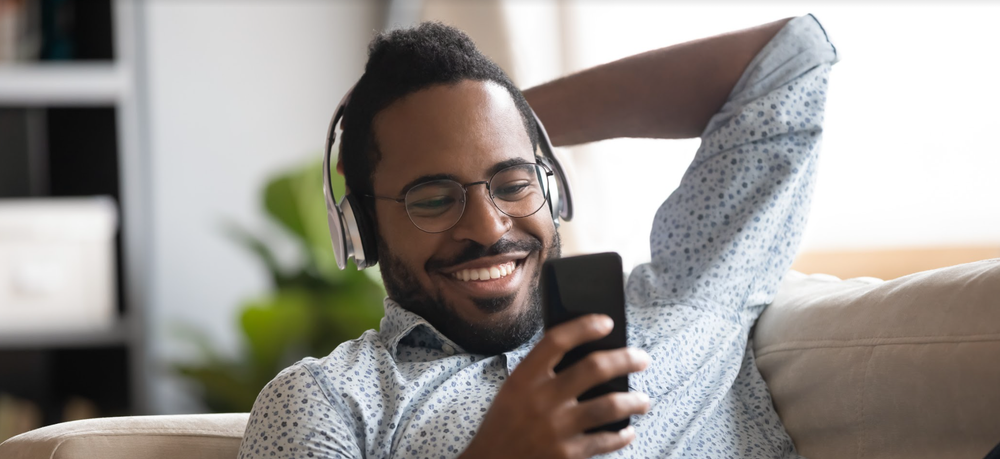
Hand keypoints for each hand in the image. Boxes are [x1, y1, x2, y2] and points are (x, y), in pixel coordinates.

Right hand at [459, 314, 650, 458]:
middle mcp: (541, 400)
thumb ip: (540, 374)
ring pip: (610, 406)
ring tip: (643, 400)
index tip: (607, 322)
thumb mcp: (512, 392)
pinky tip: (627, 431)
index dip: (585, 327)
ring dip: (634, 401)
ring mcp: (556, 428)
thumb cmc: (503, 426)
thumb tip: (585, 356)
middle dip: (626, 360)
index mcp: (523, 378)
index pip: (557, 341)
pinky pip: (605, 441)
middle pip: (594, 368)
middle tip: (642, 359)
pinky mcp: (567, 455)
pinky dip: (622, 435)